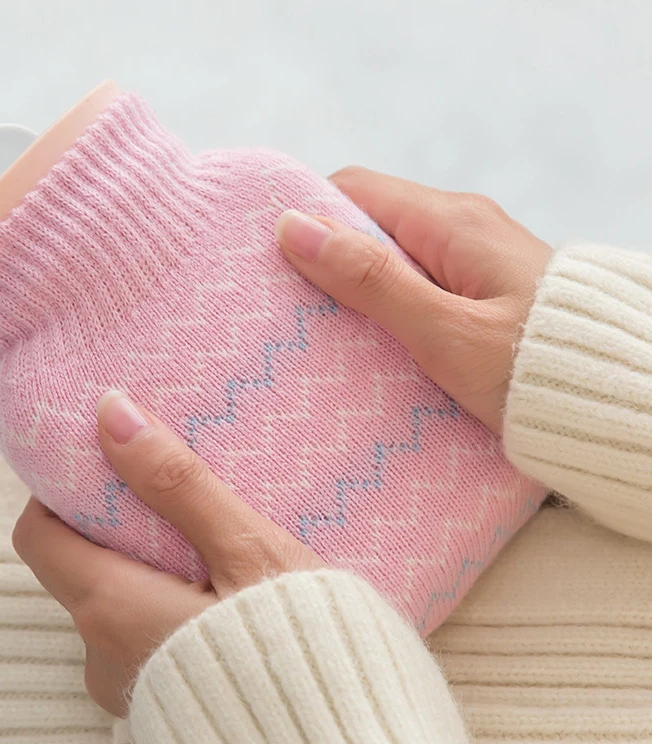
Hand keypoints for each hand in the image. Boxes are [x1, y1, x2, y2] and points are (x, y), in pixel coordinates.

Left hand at [12, 391, 323, 715]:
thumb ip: (176, 482)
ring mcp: (129, 683)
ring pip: (110, 600)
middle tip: (168, 489)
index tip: (106, 462)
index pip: (38, 534)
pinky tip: (215, 586)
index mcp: (111, 609)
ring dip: (143, 563)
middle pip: (75, 564)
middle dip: (112, 521)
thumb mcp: (246, 550)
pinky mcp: (159, 698)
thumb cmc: (303, 646)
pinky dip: (161, 599)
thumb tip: (112, 412)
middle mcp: (102, 654)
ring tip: (202, 534)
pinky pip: (139, 633)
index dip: (60, 490)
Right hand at [275, 168, 551, 433]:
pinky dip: (389, 309)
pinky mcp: (482, 293)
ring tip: (327, 334)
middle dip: (328, 260)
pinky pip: (419, 286)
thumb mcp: (444, 331)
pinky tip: (375, 346)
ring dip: (358, 290)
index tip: (275, 262)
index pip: (355, 190)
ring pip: (392, 259)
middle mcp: (462, 229)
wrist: (618, 402)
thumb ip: (371, 281)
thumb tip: (294, 227)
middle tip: (295, 309)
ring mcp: (474, 260)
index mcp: (450, 223)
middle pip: (371, 225)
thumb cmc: (535, 371)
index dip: (309, 217)